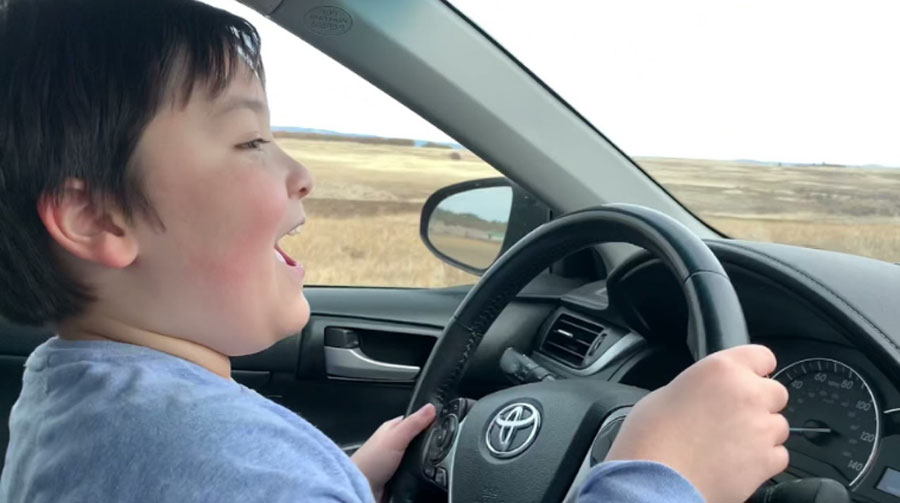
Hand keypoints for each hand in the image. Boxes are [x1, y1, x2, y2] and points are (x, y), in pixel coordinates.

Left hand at [351, 403, 436, 501]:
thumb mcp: (396, 437)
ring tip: (433, 461)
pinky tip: (424, 474)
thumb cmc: (370, 462)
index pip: (416, 420)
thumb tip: (431, 407)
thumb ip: (413, 423)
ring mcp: (397, 461)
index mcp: (393, 429)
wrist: (359, 488)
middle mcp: (395, 444)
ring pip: (419, 457)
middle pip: (419, 440)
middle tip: (441, 445)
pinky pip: (416, 472)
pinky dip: (420, 473)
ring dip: (424, 460)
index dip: (429, 420)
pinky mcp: (400, 477)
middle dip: (428, 443)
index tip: (445, 422)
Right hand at [606, 345, 789, 502]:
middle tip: (734, 417)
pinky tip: (737, 462)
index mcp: (720, 369)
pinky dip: (763, 459)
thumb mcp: (666, 395)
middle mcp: (747, 394)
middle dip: (760, 403)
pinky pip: (778, 455)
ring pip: (779, 426)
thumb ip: (698, 389)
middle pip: (776, 392)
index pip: (761, 356)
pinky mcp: (767, 461)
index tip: (752, 376)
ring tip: (731, 444)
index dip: (756, 369)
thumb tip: (705, 397)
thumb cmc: (650, 439)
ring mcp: (761, 428)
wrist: (654, 481)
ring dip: (762, 433)